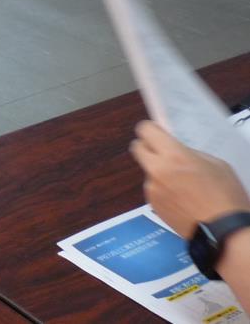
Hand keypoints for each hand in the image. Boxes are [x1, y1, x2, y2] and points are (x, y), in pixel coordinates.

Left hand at [130, 121, 249, 237]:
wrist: (224, 233)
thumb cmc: (226, 197)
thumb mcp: (216, 164)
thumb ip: (191, 153)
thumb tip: (177, 150)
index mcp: (174, 155)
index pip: (145, 130)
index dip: (152, 130)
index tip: (159, 133)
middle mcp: (157, 170)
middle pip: (137, 148)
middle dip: (148, 147)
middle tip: (165, 154)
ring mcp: (152, 189)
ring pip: (147, 171)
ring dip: (158, 172)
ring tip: (182, 185)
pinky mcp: (153, 205)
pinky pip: (153, 190)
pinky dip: (162, 190)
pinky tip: (181, 199)